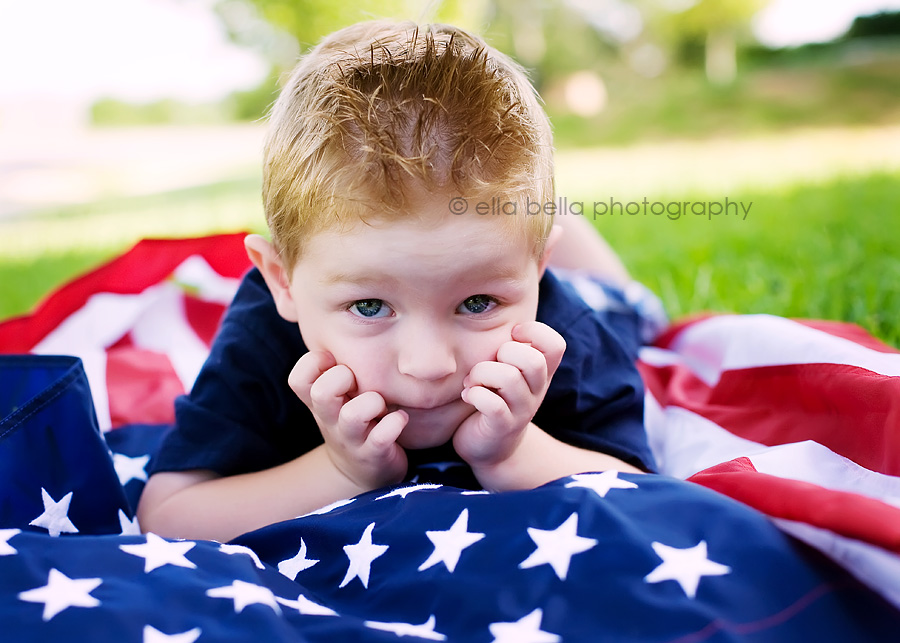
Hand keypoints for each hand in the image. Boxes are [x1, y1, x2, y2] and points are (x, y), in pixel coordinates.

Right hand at [288, 351, 408, 489]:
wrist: (362, 470)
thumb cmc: (352, 419)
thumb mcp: (337, 395)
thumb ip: (336, 366)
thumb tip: (343, 318)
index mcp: (320, 401)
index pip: (298, 378)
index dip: (313, 364)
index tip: (333, 362)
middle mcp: (331, 418)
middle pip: (321, 393)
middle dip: (341, 380)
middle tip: (357, 382)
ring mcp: (351, 438)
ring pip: (352, 416)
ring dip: (370, 404)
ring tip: (382, 405)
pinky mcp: (373, 455)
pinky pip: (381, 438)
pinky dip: (394, 425)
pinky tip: (401, 419)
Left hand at [453, 322, 565, 469]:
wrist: (490, 448)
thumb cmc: (495, 398)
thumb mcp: (506, 370)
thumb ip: (508, 347)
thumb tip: (490, 307)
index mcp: (541, 372)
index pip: (556, 344)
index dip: (533, 332)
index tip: (511, 338)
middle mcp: (537, 390)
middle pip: (531, 359)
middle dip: (502, 354)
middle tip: (487, 366)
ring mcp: (522, 410)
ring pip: (508, 377)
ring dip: (481, 375)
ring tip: (472, 383)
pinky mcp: (503, 427)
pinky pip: (491, 403)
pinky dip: (474, 395)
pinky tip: (468, 397)